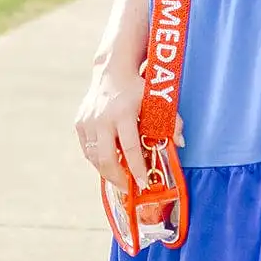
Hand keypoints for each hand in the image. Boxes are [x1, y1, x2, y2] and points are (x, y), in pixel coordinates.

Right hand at [74, 67, 183, 191]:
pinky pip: (87, 150)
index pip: (130, 148)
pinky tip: (109, 165)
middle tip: (129, 189)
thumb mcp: (157, 100)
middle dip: (118, 178)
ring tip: (120, 180)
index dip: (137, 169)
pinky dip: (98, 161)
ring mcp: (88, 121)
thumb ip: (172, 121)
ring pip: (94, 157)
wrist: (112, 72)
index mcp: (123, 113)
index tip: (143, 184)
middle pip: (106, 158)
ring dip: (107, 172)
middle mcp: (102, 118)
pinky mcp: (79, 123)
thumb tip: (180, 143)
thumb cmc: (137, 88)